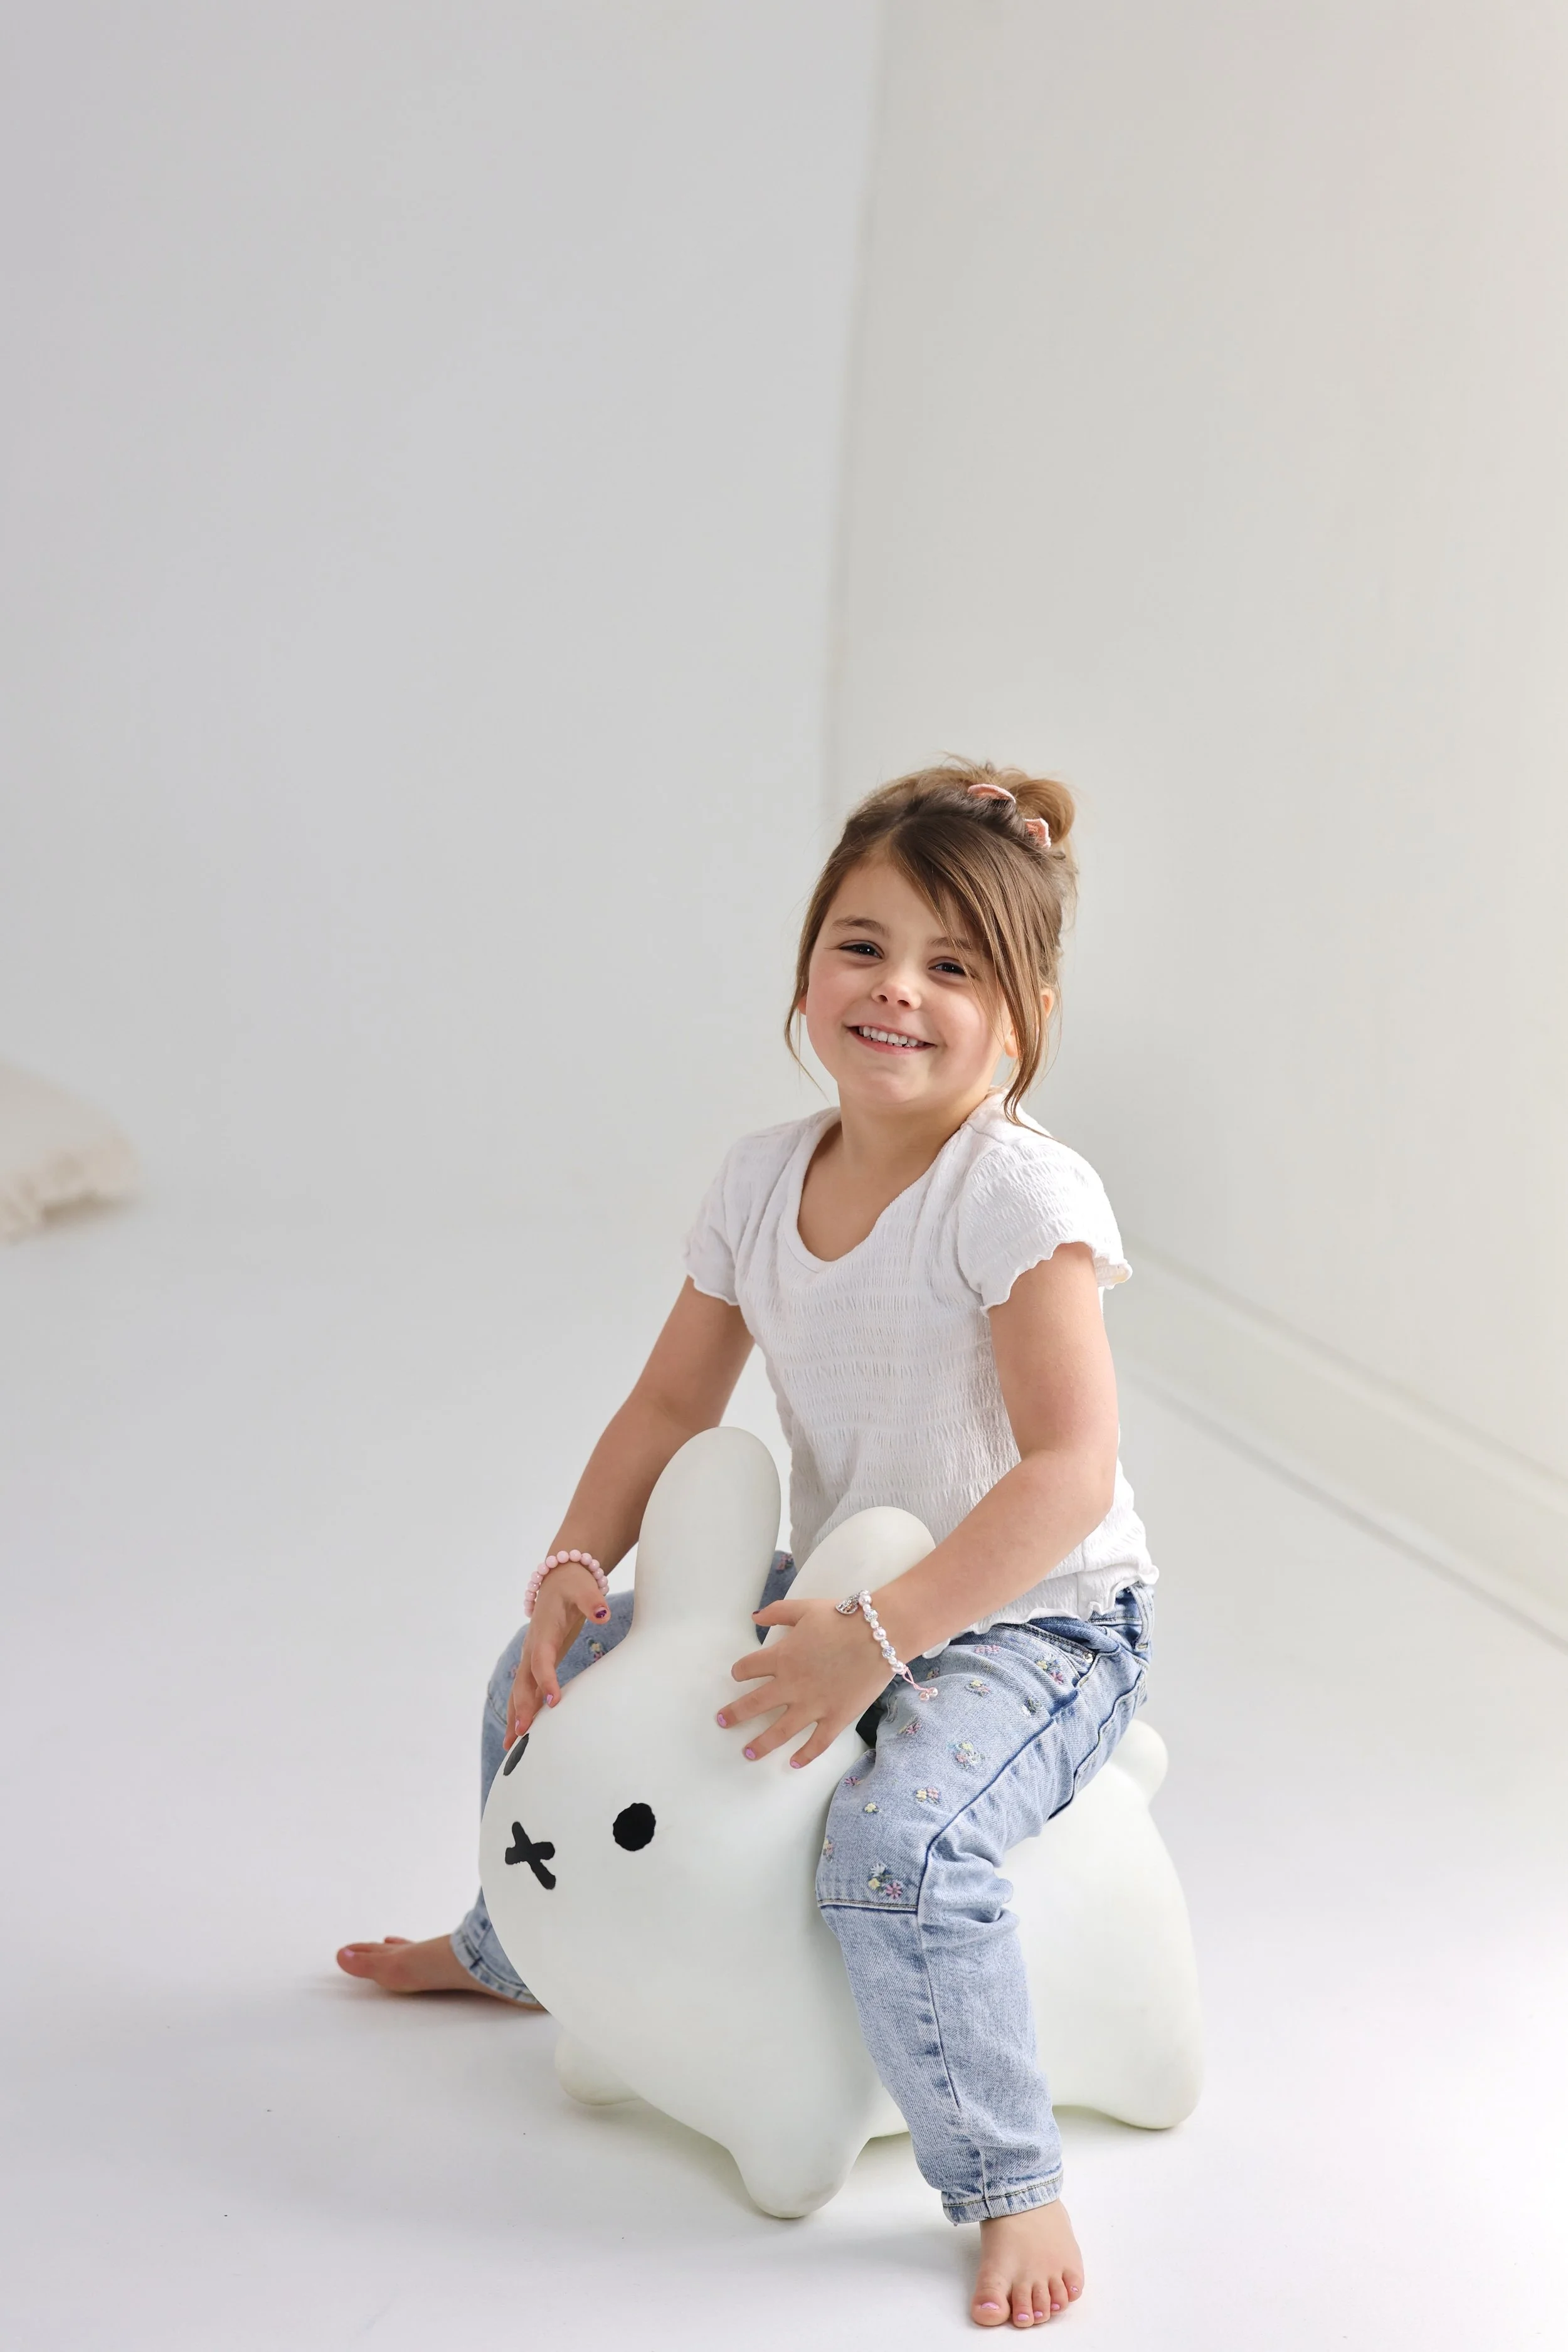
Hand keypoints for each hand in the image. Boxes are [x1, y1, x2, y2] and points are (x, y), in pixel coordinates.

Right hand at [507, 1565, 610, 1740]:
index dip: (545, 1680)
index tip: (554, 1701)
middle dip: (522, 1706)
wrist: (559, 1579)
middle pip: (523, 1680)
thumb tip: (602, 1614)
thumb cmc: (574, 1585)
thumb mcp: (584, 1588)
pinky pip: (526, 1689)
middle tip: (523, 1734)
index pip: (541, 1660)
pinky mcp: (536, 1662)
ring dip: (516, 1714)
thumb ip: (592, 1601)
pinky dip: (521, 1710)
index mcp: (544, 1632)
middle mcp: (533, 1647)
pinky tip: (520, 1733)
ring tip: (511, 1746)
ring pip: (519, 1689)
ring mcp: (532, 1655)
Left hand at [718, 1594, 893, 1768]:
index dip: (740, 1671)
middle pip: (754, 1704)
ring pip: (779, 1731)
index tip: (737, 1676)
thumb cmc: (842, 1618)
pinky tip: (793, 1763)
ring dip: (761, 1744)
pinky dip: (804, 1755)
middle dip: (735, 1714)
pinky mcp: (835, 1718)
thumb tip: (754, 1618)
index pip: (748, 1668)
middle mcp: (791, 1685)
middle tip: (722, 1722)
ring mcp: (813, 1705)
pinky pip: (817, 1743)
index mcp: (782, 1657)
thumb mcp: (804, 1608)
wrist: (879, 1634)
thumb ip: (777, 1612)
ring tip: (748, 1753)